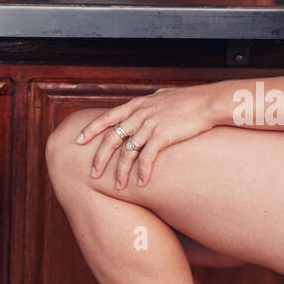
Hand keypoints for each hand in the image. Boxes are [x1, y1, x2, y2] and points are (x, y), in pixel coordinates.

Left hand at [74, 84, 217, 188]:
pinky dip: (142, 172)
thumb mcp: (160, 97)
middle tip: (92, 174)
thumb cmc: (186, 101)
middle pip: (110, 138)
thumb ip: (147, 104)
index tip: (78, 141)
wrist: (206, 102)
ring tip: (118, 186)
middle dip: (99, 158)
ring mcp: (149, 125)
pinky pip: (146, 158)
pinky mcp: (162, 136)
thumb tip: (142, 104)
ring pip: (126, 152)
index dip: (90, 130)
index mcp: (136, 105)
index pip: (106, 118)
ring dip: (120, 172)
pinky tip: (141, 183)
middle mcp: (138, 114)